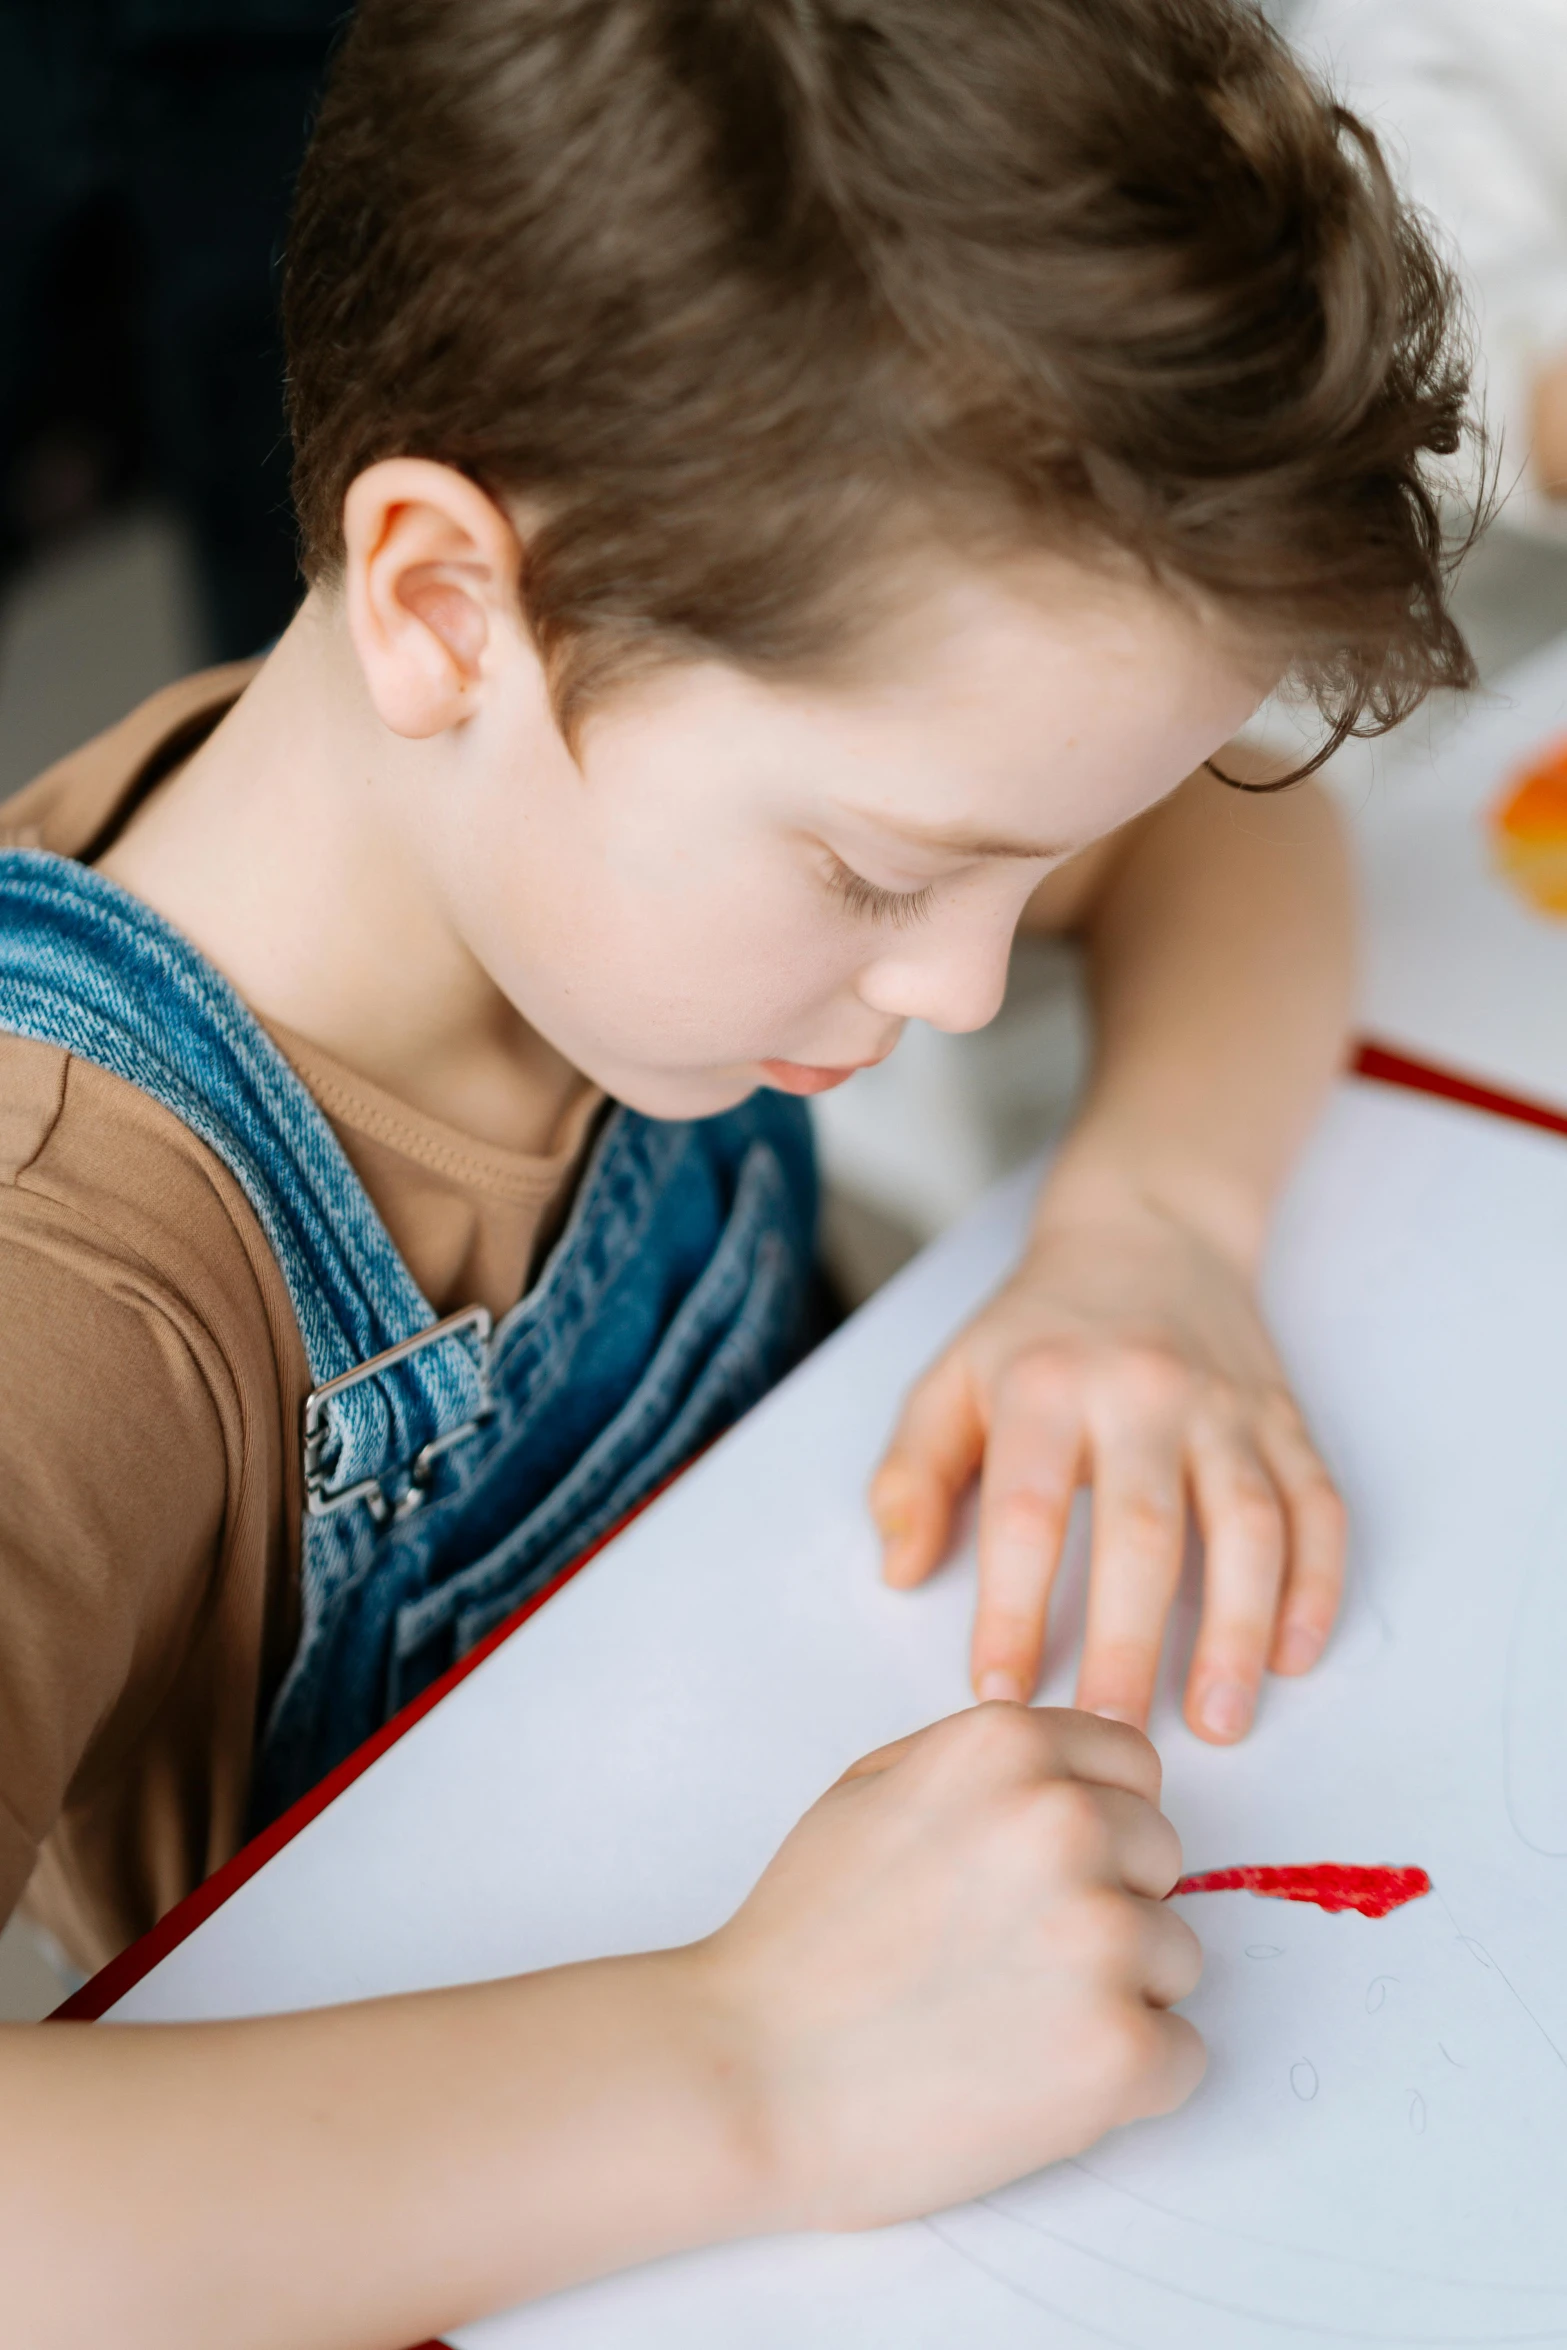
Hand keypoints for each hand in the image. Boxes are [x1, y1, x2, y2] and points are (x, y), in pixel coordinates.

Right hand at [697, 1704, 1201, 2231]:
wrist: (747, 2075)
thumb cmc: (801, 1941)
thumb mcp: (872, 1788)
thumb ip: (985, 1765)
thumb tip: (1074, 1776)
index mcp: (1008, 1747)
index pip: (1135, 1769)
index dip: (1093, 1827)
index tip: (1036, 1877)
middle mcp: (1065, 1820)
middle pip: (1163, 1862)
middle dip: (1106, 1906)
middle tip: (1006, 1962)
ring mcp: (1099, 1935)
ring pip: (1175, 1960)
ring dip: (1114, 1995)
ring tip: (1005, 2024)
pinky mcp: (1119, 2049)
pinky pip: (1181, 2056)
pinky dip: (1124, 2080)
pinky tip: (1032, 2080)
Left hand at [869, 1197, 1345, 1742]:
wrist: (1149, 1226)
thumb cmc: (1036, 1328)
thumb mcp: (950, 1378)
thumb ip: (913, 1473)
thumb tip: (900, 1573)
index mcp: (1045, 1386)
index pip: (1025, 1512)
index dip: (1011, 1610)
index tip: (999, 1695)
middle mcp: (1141, 1392)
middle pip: (1143, 1530)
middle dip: (1131, 1641)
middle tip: (1114, 1734)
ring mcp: (1225, 1406)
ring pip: (1249, 1525)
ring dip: (1239, 1629)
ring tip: (1219, 1721)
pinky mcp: (1284, 1419)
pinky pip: (1317, 1507)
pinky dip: (1316, 1586)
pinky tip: (1292, 1658)